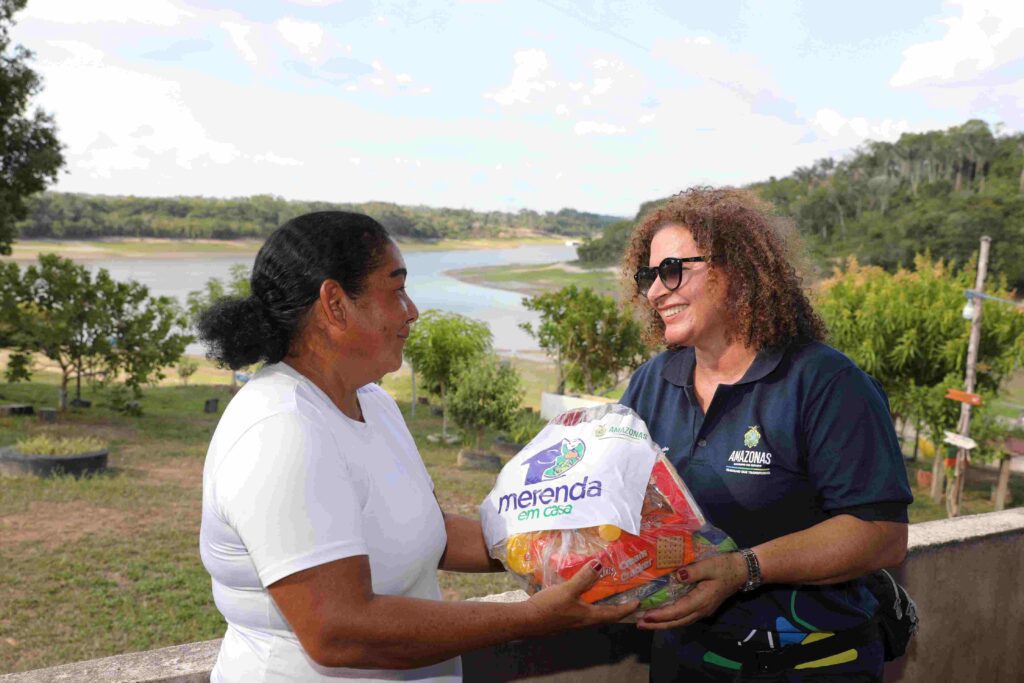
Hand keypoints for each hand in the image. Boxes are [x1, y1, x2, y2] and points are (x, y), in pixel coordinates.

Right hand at [523, 560, 638, 633]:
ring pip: (595, 614)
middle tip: (626, 598)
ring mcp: (574, 621)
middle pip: (606, 616)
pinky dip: (590, 604)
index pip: (614, 614)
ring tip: (607, 594)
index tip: (638, 602)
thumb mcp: (568, 590)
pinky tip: (583, 595)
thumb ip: (584, 578)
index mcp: (589, 616)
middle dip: (617, 608)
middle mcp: (584, 621)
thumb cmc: (549, 607)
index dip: (626, 608)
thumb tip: (600, 564)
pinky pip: (583, 611)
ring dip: (604, 606)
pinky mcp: (564, 618)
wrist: (526, 620)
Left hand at [636, 551, 746, 630]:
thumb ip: (693, 571)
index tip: (646, 616)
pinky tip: (661, 616)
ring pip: (680, 621)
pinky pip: (684, 617)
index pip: (678, 611)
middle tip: (639, 624)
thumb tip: (678, 576)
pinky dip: (671, 619)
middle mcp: (701, 609)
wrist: (740, 571)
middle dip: (658, 625)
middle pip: (677, 622)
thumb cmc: (724, 566)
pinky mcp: (702, 607)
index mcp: (702, 600)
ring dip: (663, 624)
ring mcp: (702, 610)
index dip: (662, 615)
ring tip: (646, 623)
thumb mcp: (709, 565)